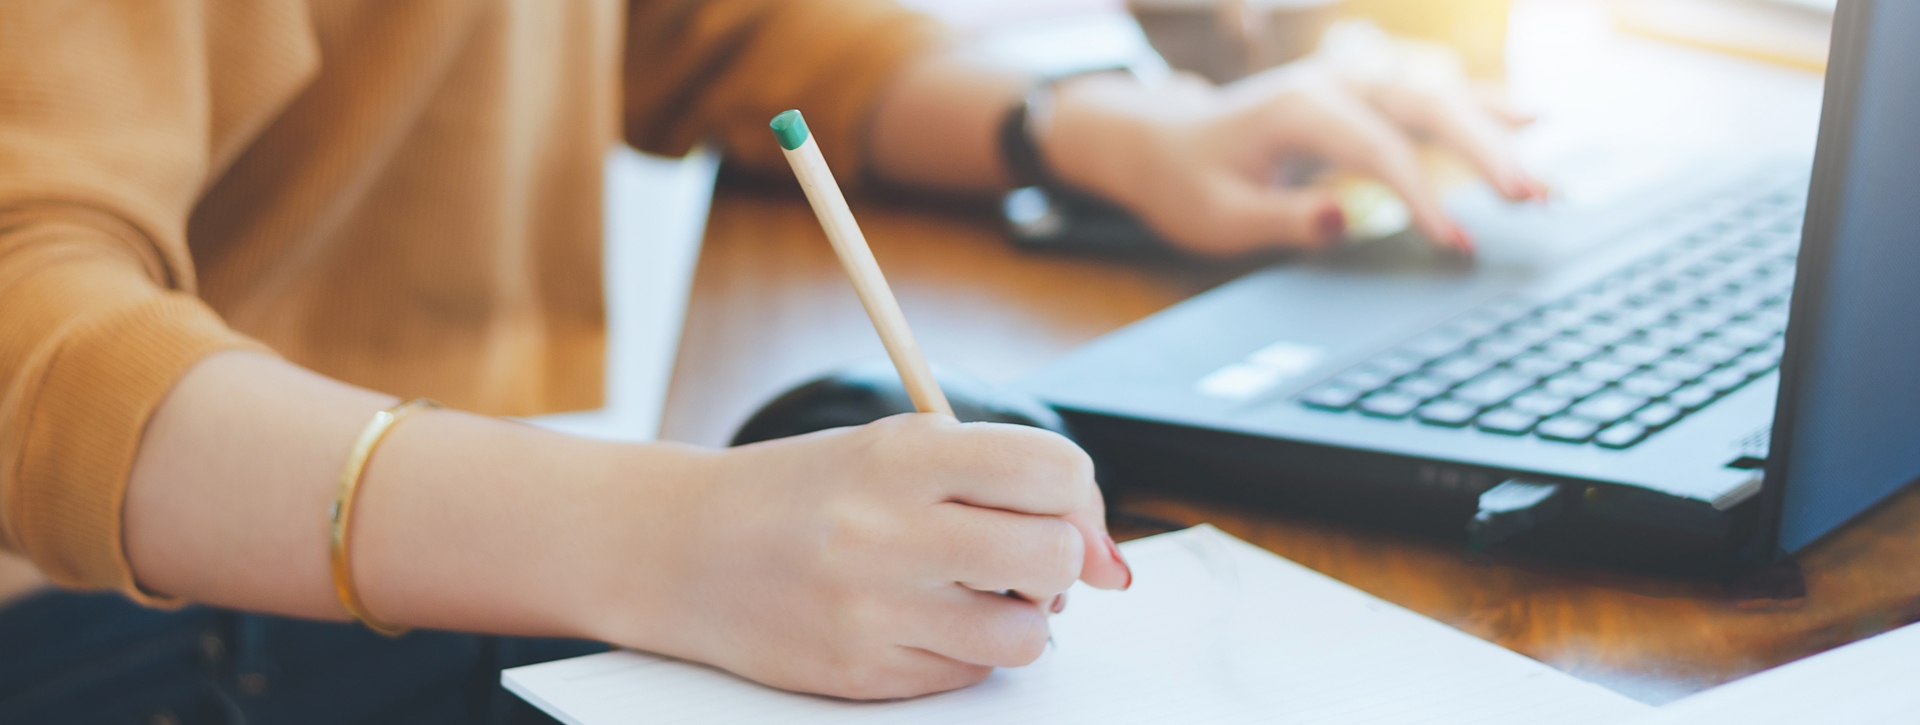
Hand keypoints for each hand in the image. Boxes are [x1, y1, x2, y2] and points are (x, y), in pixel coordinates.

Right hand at [595, 414, 1130, 699]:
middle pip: (1053, 555)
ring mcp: (875, 609)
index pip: (1052, 468)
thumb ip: (998, 479)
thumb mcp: (891, 449)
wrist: (683, 548)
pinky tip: (920, 620)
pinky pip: (970, 675)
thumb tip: (1109, 560)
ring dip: (1021, 618)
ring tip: (974, 594)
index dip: (1081, 498)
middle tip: (1024, 559)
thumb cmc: (802, 494)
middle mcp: (889, 530)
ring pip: (1026, 633)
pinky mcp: (863, 673)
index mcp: (903, 456)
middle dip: (1060, 562)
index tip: (1068, 513)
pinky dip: (966, 651)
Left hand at [1038, 54, 1540, 256]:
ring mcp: (1351, 82)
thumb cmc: (1188, 184)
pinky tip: (1532, 117)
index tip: (1457, 243)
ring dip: (1496, 133)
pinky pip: (1429, 94)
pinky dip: (1481, 105)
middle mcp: (1332, 83)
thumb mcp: (1217, 217)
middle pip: (1425, 107)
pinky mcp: (1361, 95)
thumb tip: (1344, 221)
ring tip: (1543, 181)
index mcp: (1297, 109)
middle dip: (1484, 152)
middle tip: (1533, 199)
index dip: (1422, 196)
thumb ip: (1280, 219)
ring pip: (1437, 96)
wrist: (1162, 141)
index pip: (1377, 149)